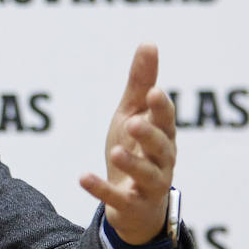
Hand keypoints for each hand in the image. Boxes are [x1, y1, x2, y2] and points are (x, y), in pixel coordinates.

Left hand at [79, 43, 175, 244]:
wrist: (135, 205)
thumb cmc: (136, 151)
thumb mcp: (133, 115)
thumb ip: (141, 83)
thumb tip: (149, 42)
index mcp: (163, 136)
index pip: (166, 120)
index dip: (160, 107)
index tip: (152, 92)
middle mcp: (162, 160)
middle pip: (161, 146)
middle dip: (149, 135)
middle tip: (133, 123)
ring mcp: (149, 186)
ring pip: (146, 174)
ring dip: (131, 163)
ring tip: (115, 150)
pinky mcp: (131, 205)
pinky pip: (117, 198)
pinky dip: (100, 189)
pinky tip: (82, 177)